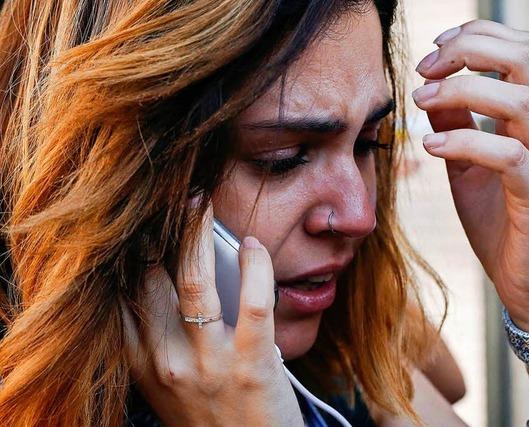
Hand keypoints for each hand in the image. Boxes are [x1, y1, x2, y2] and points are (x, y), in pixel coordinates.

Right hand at [122, 204, 302, 426]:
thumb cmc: (213, 419)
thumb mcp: (170, 385)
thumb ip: (160, 339)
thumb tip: (164, 276)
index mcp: (142, 366)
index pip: (120, 298)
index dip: (127, 254)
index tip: (138, 222)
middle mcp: (167, 362)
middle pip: (151, 280)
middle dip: (159, 231)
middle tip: (171, 199)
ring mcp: (209, 363)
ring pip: (194, 282)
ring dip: (195, 234)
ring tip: (200, 204)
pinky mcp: (252, 365)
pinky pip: (253, 302)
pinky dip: (255, 266)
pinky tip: (253, 247)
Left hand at [413, 20, 528, 332]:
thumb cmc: (500, 222)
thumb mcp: (467, 167)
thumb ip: (455, 128)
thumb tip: (429, 92)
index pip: (519, 51)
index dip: (476, 37)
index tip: (433, 51)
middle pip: (524, 59)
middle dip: (469, 51)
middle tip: (426, 67)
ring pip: (519, 101)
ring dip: (462, 92)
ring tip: (420, 102)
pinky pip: (509, 157)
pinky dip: (466, 143)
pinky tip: (431, 149)